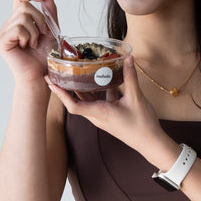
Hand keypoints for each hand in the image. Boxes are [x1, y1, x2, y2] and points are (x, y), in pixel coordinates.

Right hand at [0, 0, 57, 83]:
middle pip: (24, 6)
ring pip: (22, 17)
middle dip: (39, 19)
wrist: (40, 75)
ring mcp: (2, 33)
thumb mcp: (51, 29)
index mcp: (17, 20)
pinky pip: (17, 29)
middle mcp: (8, 25)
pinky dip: (28, 37)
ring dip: (34, 31)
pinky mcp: (1, 41)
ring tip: (34, 44)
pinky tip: (27, 47)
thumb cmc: (44, 55)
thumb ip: (49, 12)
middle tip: (42, 35)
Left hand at [46, 54, 177, 167]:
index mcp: (100, 112)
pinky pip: (98, 101)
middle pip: (76, 101)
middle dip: (65, 88)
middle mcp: (97, 116)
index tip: (50, 82)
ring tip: (74, 72)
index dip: (60, 94)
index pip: (73, 105)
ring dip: (80, 88)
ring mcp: (103, 117)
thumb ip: (130, 77)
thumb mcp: (136, 98)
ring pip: (87, 100)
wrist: (150, 142)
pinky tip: (102, 78)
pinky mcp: (109, 116)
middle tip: (57, 72)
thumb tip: (128, 58)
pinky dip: (97, 90)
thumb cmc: (142, 124)